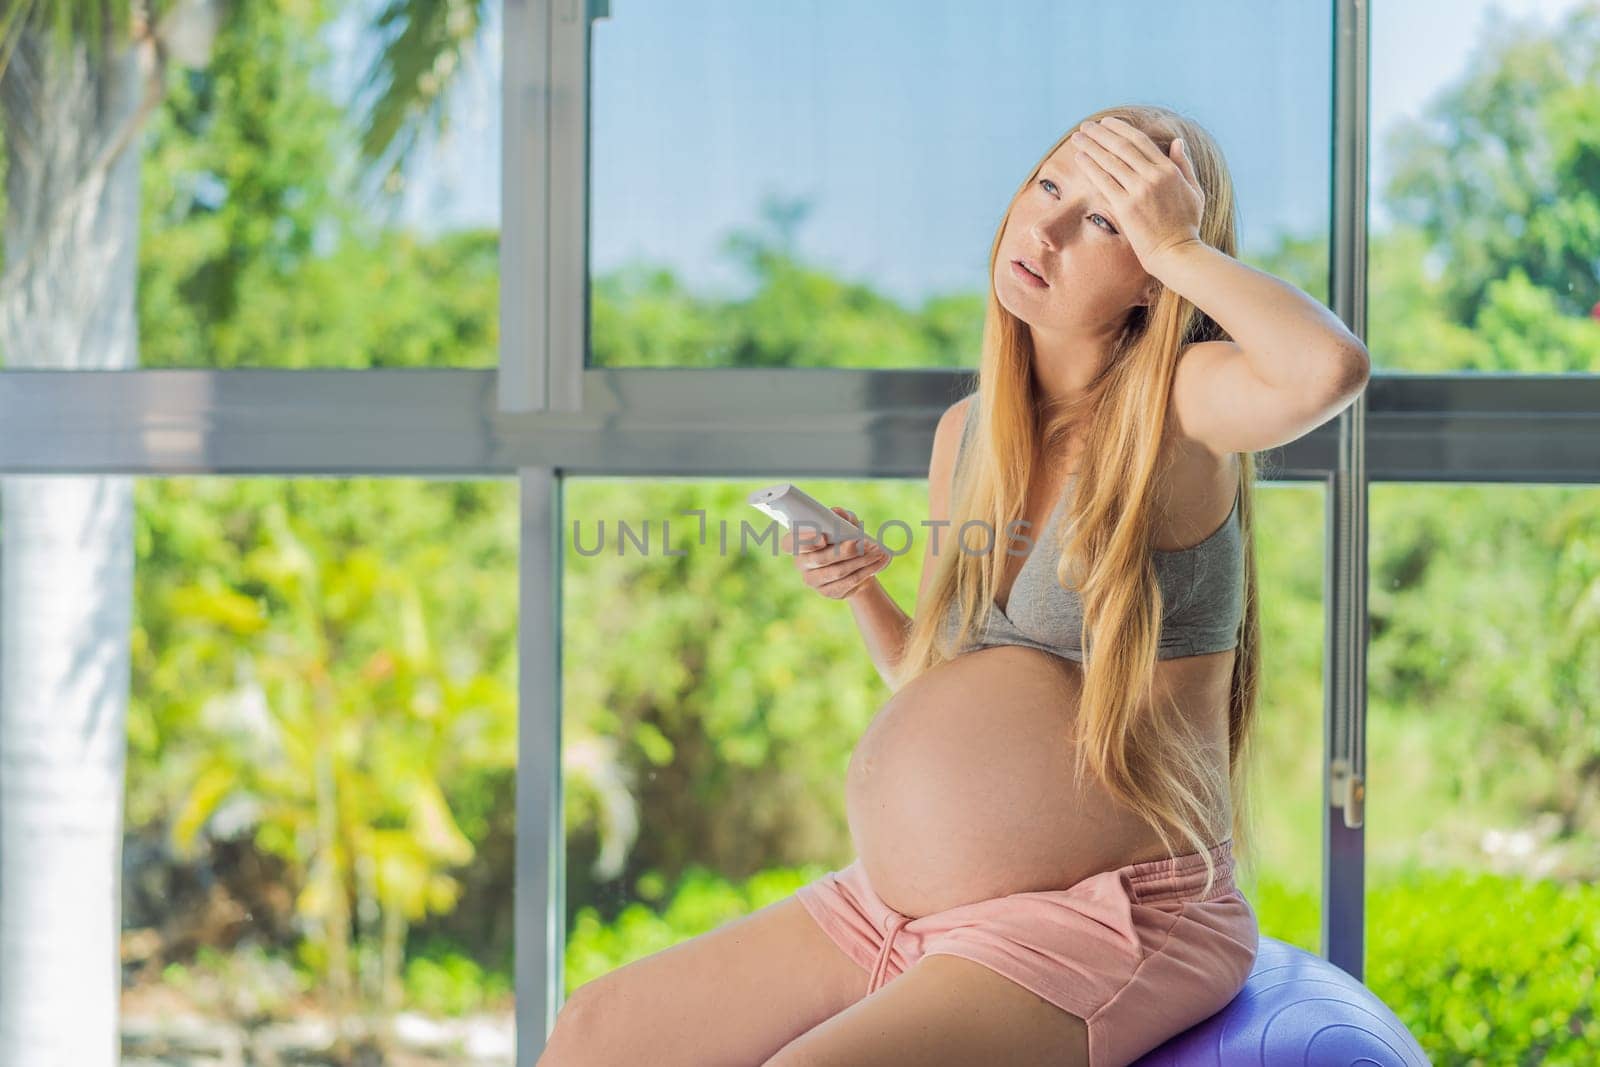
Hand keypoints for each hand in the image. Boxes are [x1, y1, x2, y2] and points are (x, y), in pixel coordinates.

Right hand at [780, 506, 888, 600]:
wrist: (855, 564)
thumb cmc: (845, 538)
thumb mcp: (845, 525)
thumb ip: (841, 517)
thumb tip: (838, 513)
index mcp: (798, 543)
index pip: (789, 543)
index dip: (804, 540)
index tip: (823, 537)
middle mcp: (802, 563)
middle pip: (819, 559)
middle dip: (843, 550)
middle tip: (862, 542)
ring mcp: (813, 580)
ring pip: (838, 572)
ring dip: (860, 560)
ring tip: (878, 550)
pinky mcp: (828, 592)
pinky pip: (848, 583)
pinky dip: (866, 571)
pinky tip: (879, 562)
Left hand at [1067, 116, 1205, 273]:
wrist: (1177, 253)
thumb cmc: (1186, 226)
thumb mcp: (1195, 191)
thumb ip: (1184, 165)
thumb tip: (1178, 141)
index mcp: (1169, 170)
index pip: (1140, 141)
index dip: (1120, 129)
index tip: (1106, 123)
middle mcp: (1153, 176)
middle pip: (1121, 146)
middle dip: (1100, 133)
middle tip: (1085, 126)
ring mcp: (1138, 191)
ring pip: (1110, 160)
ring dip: (1091, 146)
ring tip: (1077, 138)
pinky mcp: (1125, 207)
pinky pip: (1104, 181)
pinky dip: (1090, 167)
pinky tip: (1080, 158)